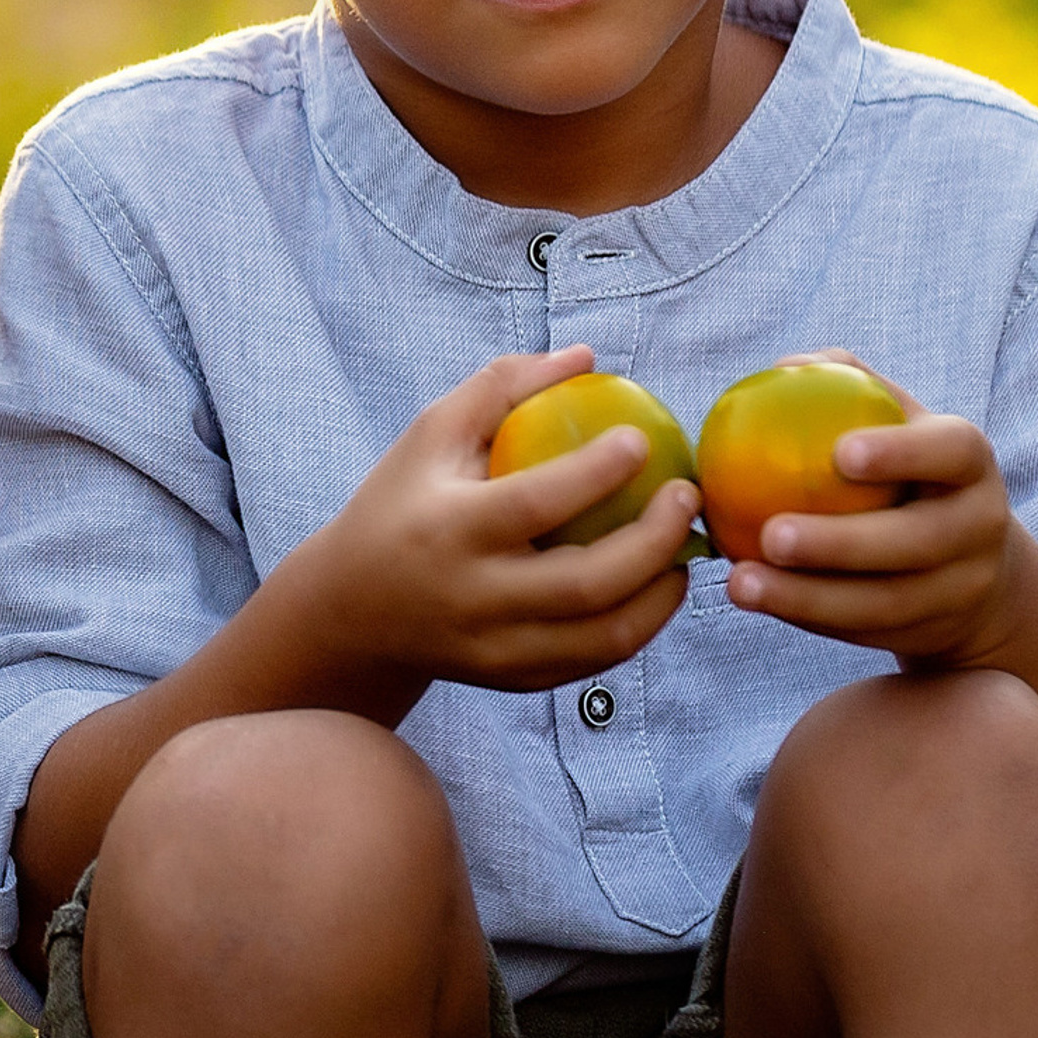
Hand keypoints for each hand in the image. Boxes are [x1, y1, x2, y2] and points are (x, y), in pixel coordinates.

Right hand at [292, 348, 700, 696]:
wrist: (350, 612)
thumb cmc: (400, 504)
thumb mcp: (430, 434)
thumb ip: (502, 387)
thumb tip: (586, 357)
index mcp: (449, 531)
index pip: (534, 504)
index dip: (597, 472)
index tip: (641, 440)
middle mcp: (473, 599)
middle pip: (586, 584)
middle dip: (655, 540)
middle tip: (686, 496)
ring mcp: (495, 649)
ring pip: (603, 638)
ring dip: (662, 594)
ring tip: (684, 549)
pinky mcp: (512, 680)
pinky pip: (593, 661)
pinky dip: (638, 625)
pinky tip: (656, 586)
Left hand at [728, 387, 1020, 663]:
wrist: (970, 566)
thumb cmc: (908, 473)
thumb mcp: (900, 425)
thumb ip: (850, 387)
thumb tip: (786, 366)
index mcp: (971, 465)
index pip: (951, 452)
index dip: (902, 453)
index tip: (840, 453)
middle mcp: (978, 527)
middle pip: (916, 542)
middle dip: (841, 543)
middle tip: (771, 534)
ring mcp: (960, 589)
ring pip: (884, 602)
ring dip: (806, 597)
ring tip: (740, 582)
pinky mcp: (928, 631)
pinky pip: (862, 630)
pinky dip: (806, 616)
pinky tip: (755, 598)